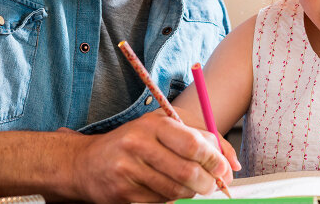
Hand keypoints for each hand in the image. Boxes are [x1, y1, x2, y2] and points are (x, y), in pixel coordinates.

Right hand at [70, 111, 233, 202]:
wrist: (87, 162)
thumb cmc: (133, 141)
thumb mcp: (164, 127)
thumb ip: (201, 137)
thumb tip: (232, 163)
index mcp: (153, 124)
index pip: (193, 143)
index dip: (215, 159)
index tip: (224, 168)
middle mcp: (138, 144)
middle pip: (188, 171)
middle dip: (208, 182)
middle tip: (214, 184)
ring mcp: (129, 170)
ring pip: (176, 190)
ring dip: (191, 192)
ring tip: (192, 186)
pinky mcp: (123, 193)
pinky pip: (161, 202)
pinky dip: (171, 199)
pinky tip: (166, 189)